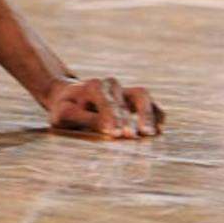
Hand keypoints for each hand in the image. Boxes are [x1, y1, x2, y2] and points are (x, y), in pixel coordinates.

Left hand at [45, 76, 162, 138]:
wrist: (69, 97)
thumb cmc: (66, 108)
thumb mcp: (65, 113)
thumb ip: (84, 118)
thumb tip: (107, 128)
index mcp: (92, 86)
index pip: (106, 101)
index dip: (111, 117)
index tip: (115, 133)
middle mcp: (111, 85)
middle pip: (125, 99)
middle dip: (128, 119)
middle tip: (129, 136)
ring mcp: (125, 91)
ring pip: (142, 96)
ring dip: (147, 114)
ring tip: (149, 133)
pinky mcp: (136, 101)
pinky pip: (152, 105)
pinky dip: (157, 115)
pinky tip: (159, 130)